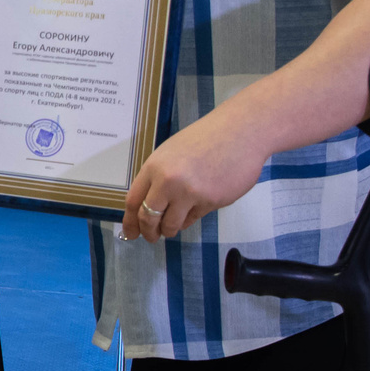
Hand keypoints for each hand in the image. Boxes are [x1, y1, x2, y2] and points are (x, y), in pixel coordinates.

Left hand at [120, 112, 268, 242]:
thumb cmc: (206, 139)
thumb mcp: (171, 153)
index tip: (130, 233)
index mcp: (154, 167)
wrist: (240, 132)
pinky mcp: (210, 201)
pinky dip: (190, 219)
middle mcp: (168, 181)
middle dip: (148, 232)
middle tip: (151, 237)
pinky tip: (192, 212)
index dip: (129, 222)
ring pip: (171, 225)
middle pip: (148, 218)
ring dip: (169, 230)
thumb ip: (158, 177)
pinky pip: (193, 219)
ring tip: (170, 229)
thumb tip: (148, 205)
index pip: (133, 201)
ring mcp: (190, 193)